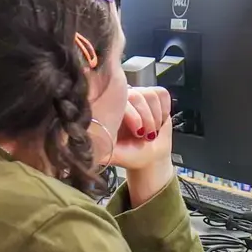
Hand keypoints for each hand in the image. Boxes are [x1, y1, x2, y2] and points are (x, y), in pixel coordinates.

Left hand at [111, 86, 175, 207]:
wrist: (151, 157)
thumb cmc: (131, 155)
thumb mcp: (113, 155)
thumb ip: (100, 150)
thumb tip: (88, 146)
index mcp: (110, 111)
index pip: (121, 102)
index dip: (134, 116)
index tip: (139, 133)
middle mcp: (123, 99)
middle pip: (138, 95)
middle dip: (147, 119)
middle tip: (147, 136)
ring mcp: (139, 95)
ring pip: (151, 95)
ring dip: (156, 117)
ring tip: (152, 131)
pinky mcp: (155, 95)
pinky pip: (162, 94)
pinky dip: (164, 110)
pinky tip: (159, 121)